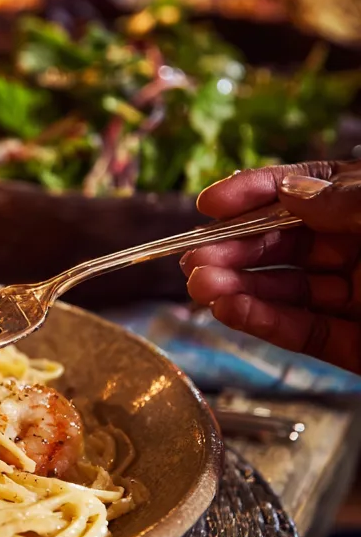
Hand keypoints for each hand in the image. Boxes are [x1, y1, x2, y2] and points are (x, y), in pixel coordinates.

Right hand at [181, 160, 360, 373]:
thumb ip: (347, 201)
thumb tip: (290, 189)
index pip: (305, 191)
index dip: (254, 193)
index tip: (210, 203)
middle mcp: (359, 251)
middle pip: (282, 245)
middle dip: (233, 249)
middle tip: (193, 258)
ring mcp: (356, 299)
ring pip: (284, 290)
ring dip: (236, 287)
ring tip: (199, 287)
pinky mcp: (353, 346)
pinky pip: (302, 332)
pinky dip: (263, 322)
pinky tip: (229, 310)